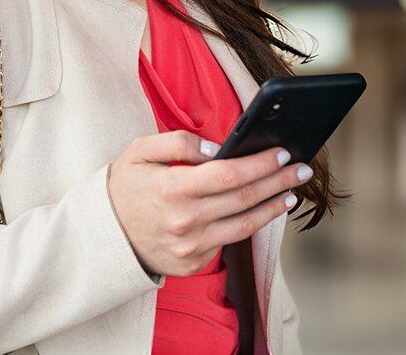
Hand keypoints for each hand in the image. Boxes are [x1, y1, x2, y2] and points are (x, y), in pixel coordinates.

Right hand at [107, 130, 312, 276]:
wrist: (105, 234)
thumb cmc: (124, 186)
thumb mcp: (140, 151)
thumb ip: (177, 142)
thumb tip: (217, 147)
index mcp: (173, 188)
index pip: (230, 174)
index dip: (260, 163)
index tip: (281, 152)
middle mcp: (185, 220)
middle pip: (245, 198)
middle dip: (278, 181)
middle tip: (300, 169)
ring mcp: (191, 246)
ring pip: (245, 225)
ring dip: (273, 207)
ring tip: (289, 192)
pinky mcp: (194, 263)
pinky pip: (228, 241)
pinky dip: (248, 224)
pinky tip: (260, 210)